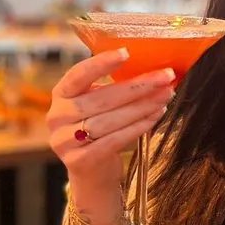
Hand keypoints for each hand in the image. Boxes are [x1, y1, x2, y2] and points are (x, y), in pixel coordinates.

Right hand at [47, 47, 174, 192]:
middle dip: (138, 86)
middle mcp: (58, 116)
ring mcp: (65, 141)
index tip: (126, 52)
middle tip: (166, 77)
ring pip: (110, 120)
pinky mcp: (80, 161)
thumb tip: (153, 68)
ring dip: (142, 106)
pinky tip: (155, 116)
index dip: (101, 63)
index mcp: (61, 95)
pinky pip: (114, 140)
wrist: (92, 172)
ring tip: (165, 96)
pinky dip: (138, 127)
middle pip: (101, 99)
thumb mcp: (98, 104)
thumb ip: (113, 87)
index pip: (78, 74)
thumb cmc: (100, 128)